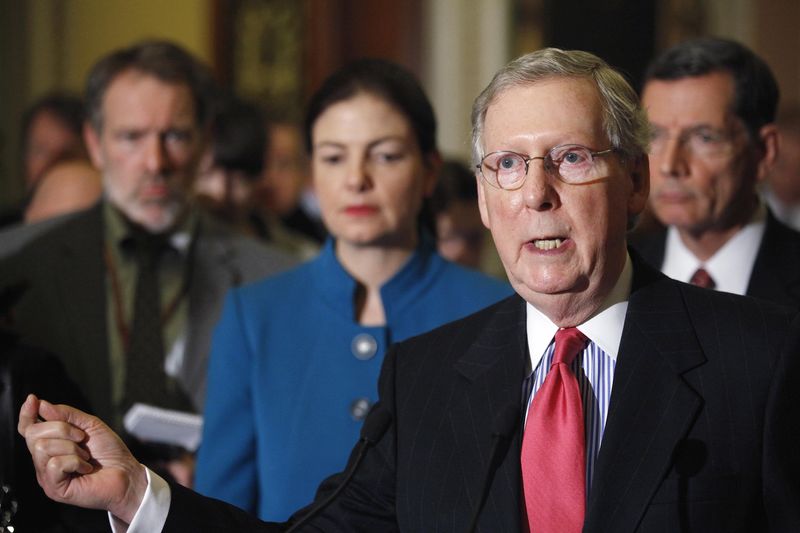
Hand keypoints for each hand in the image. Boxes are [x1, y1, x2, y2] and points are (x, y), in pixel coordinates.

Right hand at [18, 394, 147, 523]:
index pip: (28, 429)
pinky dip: (75, 462)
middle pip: (34, 434)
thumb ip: (66, 415)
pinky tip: (85, 468)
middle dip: (61, 429)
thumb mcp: (90, 425)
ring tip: (85, 456)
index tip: (32, 399)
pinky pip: (54, 464)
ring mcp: (47, 475)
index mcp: (52, 444)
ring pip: (42, 447)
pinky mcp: (54, 488)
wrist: (127, 472)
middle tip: (82, 438)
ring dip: (71, 447)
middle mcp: (45, 460)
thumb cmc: (110, 452)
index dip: (26, 414)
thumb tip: (42, 405)